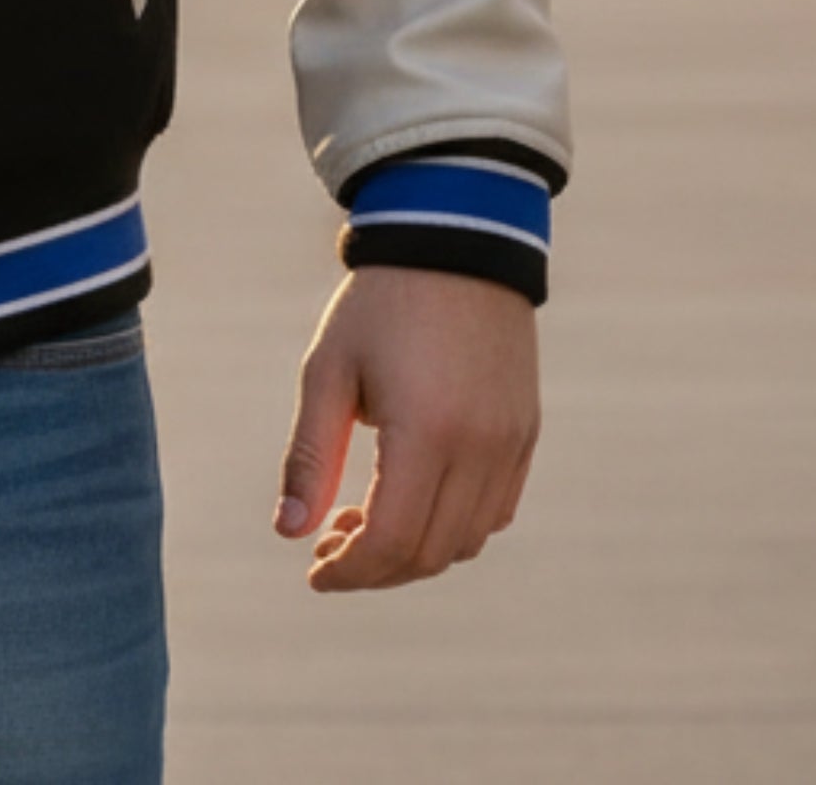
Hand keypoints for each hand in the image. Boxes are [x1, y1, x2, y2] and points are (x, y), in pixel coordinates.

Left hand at [275, 266, 538, 591]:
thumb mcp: (328, 371)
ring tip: (361, 519)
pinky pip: (495, 511)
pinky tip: (412, 499)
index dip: (350, 570)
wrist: (451, 244)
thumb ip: (310, 456)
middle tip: (328, 545)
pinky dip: (453, 526)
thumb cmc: (376, 306)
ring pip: (466, 540)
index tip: (314, 572)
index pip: (390, 540)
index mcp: (426, 432)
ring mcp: (511, 445)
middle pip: (430, 552)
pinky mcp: (525, 434)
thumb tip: (290, 532)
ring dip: (414, 550)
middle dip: (375, 568)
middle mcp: (479, 448)